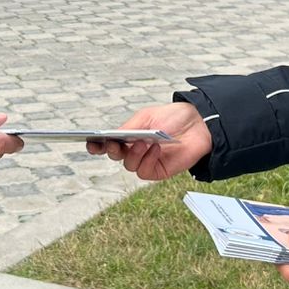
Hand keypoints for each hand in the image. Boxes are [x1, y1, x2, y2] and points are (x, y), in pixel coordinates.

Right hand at [85, 101, 211, 181]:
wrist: (197, 124)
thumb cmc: (172, 118)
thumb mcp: (146, 117)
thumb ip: (128, 128)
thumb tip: (112, 137)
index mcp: (128, 136)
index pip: (107, 144)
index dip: (96, 145)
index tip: (90, 142)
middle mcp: (134, 150)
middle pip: (114, 156)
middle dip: (110, 150)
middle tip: (112, 143)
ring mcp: (146, 161)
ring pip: (128, 165)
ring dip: (133, 153)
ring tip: (143, 142)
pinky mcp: (158, 171)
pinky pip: (144, 171)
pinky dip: (147, 160)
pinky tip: (155, 148)